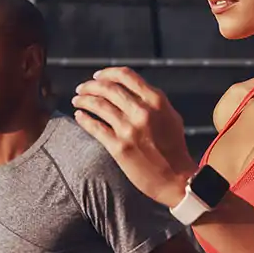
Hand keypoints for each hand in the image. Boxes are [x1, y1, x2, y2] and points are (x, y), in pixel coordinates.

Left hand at [72, 68, 196, 206]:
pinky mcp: (119, 147)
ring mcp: (129, 129)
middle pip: (108, 88)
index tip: (97, 76)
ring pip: (98, 105)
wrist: (176, 179)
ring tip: (77, 100)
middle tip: (82, 88)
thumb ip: (153, 102)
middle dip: (91, 86)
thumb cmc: (174, 148)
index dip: (107, 73)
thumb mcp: (171, 117)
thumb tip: (132, 90)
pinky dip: (84, 118)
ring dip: (83, 100)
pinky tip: (79, 116)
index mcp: (156, 101)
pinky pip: (95, 127)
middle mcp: (142, 111)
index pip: (126, 76)